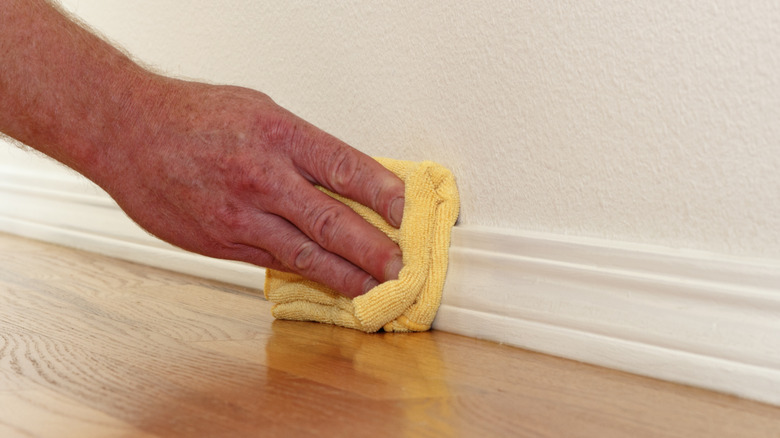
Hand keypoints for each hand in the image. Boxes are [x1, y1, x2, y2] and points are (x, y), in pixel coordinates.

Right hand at [97, 77, 404, 296]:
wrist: (127, 132)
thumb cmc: (194, 116)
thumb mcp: (260, 111)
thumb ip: (303, 148)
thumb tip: (347, 179)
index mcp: (279, 135)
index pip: (346, 167)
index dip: (383, 193)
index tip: (406, 211)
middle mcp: (263, 177)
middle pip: (332, 220)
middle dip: (373, 249)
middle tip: (400, 267)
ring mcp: (240, 215)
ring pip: (305, 253)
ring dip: (345, 274)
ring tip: (373, 289)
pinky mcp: (221, 241)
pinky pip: (272, 262)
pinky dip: (305, 274)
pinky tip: (327, 284)